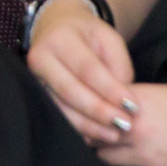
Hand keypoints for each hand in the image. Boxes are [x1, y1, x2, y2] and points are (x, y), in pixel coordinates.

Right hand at [26, 0, 136, 146]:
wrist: (57, 29)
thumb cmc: (88, 35)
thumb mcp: (109, 39)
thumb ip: (118, 67)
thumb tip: (123, 103)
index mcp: (59, 38)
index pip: (87, 69)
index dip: (110, 90)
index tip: (132, 106)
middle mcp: (40, 58)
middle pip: (70, 91)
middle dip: (100, 111)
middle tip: (125, 124)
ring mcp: (34, 79)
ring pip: (62, 108)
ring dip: (90, 125)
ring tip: (115, 134)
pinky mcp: (36, 96)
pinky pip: (58, 116)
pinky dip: (79, 129)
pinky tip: (97, 136)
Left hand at [94, 83, 166, 165]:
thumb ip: (138, 98)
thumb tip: (118, 103)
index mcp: (140, 102)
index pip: (96, 102)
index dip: (87, 101)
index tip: (83, 99)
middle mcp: (137, 129)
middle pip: (93, 131)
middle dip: (87, 127)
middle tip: (86, 121)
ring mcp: (146, 153)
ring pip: (104, 153)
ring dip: (100, 145)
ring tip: (104, 137)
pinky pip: (125, 164)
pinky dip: (119, 157)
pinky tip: (125, 149)